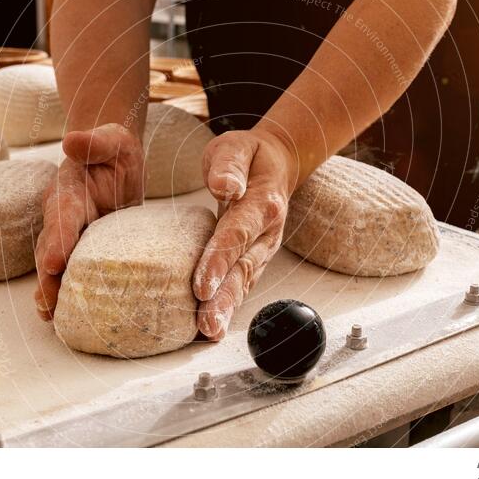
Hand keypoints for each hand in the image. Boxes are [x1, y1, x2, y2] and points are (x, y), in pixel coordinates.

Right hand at [34, 123, 143, 319]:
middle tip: (48, 303)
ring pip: (56, 265)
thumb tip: (71, 140)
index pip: (63, 216)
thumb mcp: (112, 138)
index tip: (54, 262)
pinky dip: (65, 291)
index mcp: (69, 191)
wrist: (114, 160)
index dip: (58, 239)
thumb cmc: (113, 148)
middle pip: (52, 248)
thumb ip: (95, 140)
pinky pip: (71, 270)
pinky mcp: (82, 247)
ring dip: (52, 290)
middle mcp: (63, 216)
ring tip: (49, 316)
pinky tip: (62, 316)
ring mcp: (71, 234)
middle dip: (49, 276)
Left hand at [194, 127, 298, 340]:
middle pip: (243, 267)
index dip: (219, 259)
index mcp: (263, 202)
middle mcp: (267, 231)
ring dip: (227, 308)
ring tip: (209, 332)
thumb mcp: (236, 146)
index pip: (237, 233)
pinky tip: (213, 325)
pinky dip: (229, 305)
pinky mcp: (256, 258)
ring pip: (244, 281)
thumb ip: (228, 164)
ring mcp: (264, 248)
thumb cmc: (248, 156)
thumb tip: (224, 186)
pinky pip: (243, 283)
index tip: (202, 285)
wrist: (276, 165)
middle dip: (224, 298)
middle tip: (206, 325)